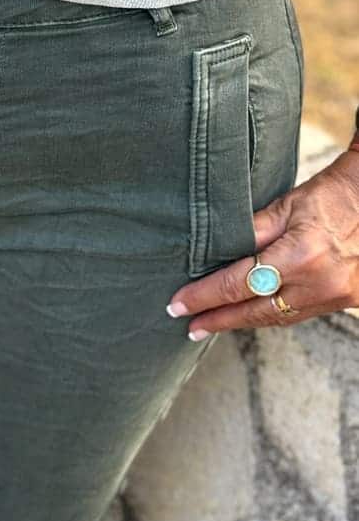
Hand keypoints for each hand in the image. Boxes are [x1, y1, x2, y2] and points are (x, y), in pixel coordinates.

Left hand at [166, 150, 358, 339]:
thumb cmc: (330, 194)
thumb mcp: (285, 206)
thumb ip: (250, 232)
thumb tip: (213, 255)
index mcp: (300, 256)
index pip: (238, 284)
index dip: (205, 297)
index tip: (179, 306)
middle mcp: (318, 283)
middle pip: (256, 311)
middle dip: (218, 320)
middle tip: (189, 327)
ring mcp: (335, 296)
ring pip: (278, 318)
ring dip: (244, 321)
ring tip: (213, 323)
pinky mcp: (346, 299)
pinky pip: (300, 314)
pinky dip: (271, 314)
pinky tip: (251, 314)